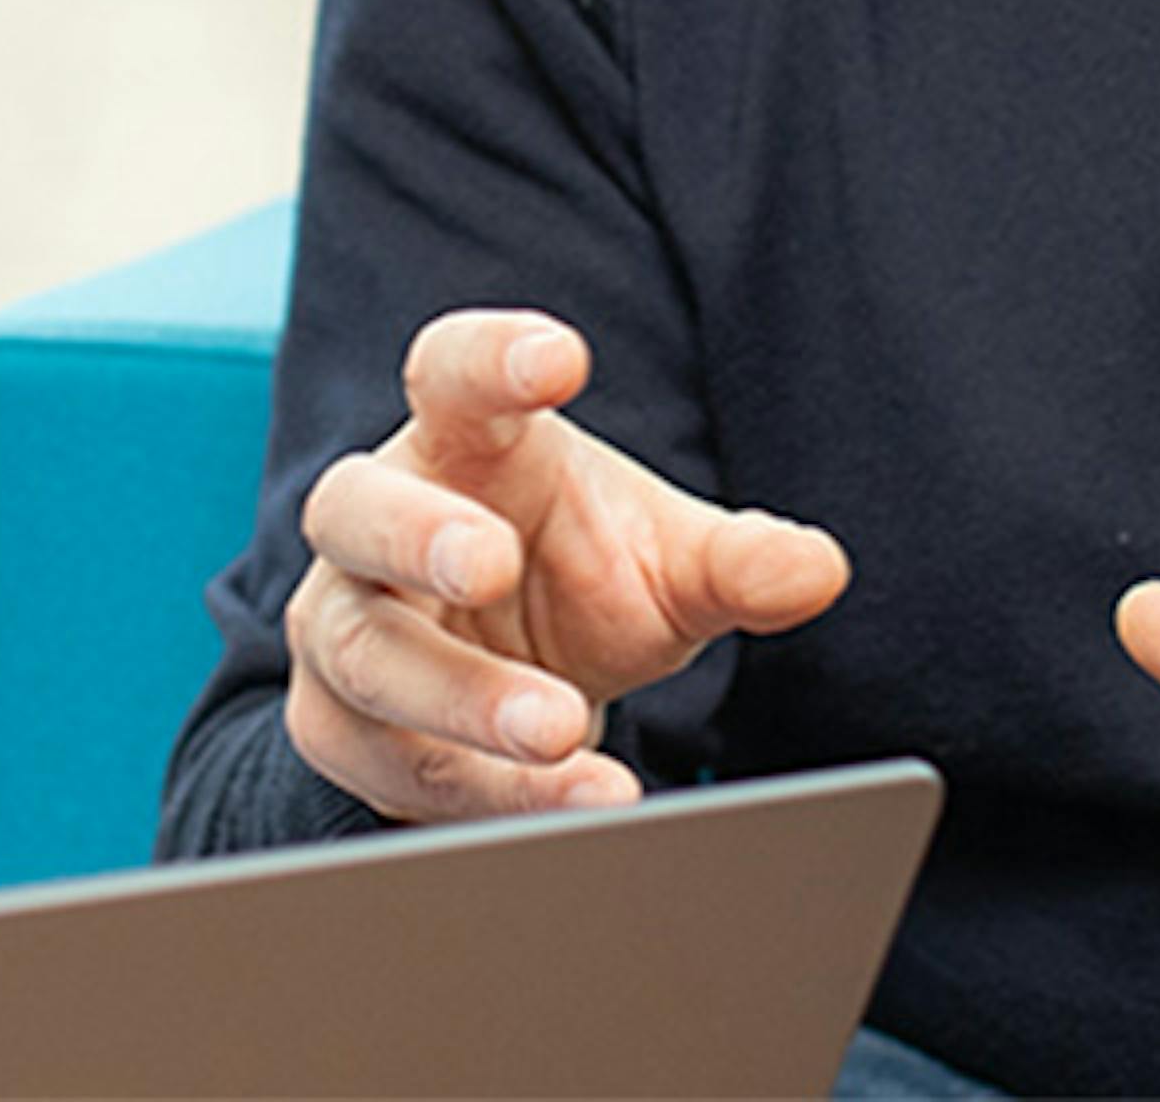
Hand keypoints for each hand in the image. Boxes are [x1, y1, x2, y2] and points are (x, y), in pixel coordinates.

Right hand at [281, 307, 850, 823]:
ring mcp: (343, 625)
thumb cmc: (576, 583)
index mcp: (457, 442)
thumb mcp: (661, 565)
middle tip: (489, 558)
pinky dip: (487, 791)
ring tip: (561, 723)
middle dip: (416, 532)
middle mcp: (375, 523)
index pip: (452, 374)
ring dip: (462, 695)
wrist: (509, 694)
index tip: (561, 358)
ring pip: (367, 653)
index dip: (493, 359)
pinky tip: (572, 801)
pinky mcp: (341, 729)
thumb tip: (818, 570)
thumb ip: (731, 565)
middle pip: (356, 506)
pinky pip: (396, 763)